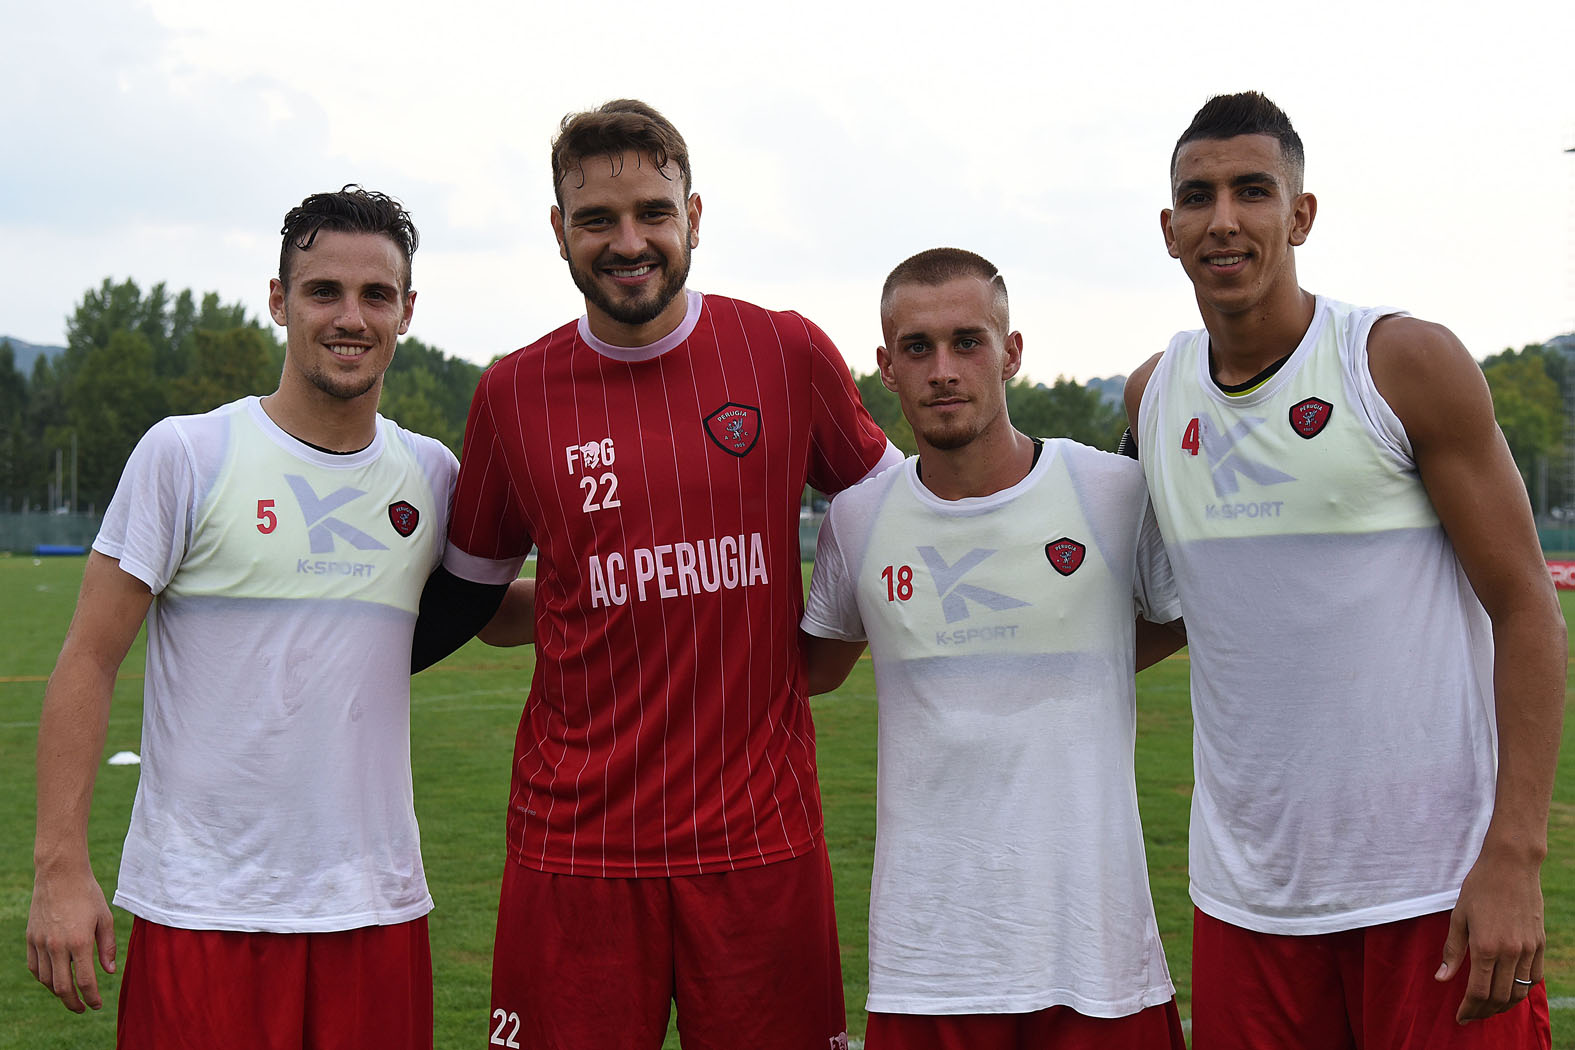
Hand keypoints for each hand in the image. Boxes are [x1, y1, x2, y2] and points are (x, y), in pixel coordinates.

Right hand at [26, 865, 116, 1012]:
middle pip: (62, 987)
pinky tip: (54, 979)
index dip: (91, 997)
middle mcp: (57, 946)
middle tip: (82, 1008)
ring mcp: (40, 943)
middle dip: (73, 1002)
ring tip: (70, 994)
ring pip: (46, 980)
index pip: (85, 981)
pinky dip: (44, 978)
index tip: (97, 1005)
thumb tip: (109, 971)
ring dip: (58, 992)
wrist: (60, 875)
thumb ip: (107, 947)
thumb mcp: (104, 918)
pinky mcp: (31, 939)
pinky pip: (35, 967)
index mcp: (79, 942)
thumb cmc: (87, 894)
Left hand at [1434, 843, 1543, 1022]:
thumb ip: (1452, 950)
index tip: (1460, 1016)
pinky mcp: (1540, 943)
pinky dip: (1523, 991)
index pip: (1478, 991)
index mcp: (1485, 946)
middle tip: (1471, 1016)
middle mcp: (1510, 952)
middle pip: (1499, 997)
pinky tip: (1510, 993)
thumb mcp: (1458, 917)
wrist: (1511, 866)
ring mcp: (1528, 949)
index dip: (1468, 1008)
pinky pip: (1535, 978)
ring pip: (1519, 991)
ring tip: (1488, 1009)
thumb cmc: (1479, 888)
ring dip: (1503, 1006)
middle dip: (1483, 1012)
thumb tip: (1441, 978)